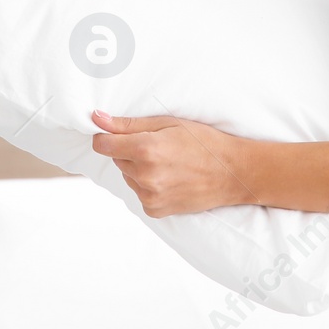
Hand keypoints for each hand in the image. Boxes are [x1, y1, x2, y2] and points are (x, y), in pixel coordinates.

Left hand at [90, 110, 257, 216]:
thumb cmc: (203, 142)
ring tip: (168, 163)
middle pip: (116, 159)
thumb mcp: (169, 123)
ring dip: (139, 169)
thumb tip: (96, 118)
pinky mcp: (155, 210)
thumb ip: (129, 124)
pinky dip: (148, 186)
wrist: (231, 173)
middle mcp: (144, 176)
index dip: (108, 136)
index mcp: (146, 149)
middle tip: (159, 146)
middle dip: (130, 151)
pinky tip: (170, 178)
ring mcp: (149, 196)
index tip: (118, 133)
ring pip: (128, 177)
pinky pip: (139, 193)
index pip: (103, 144)